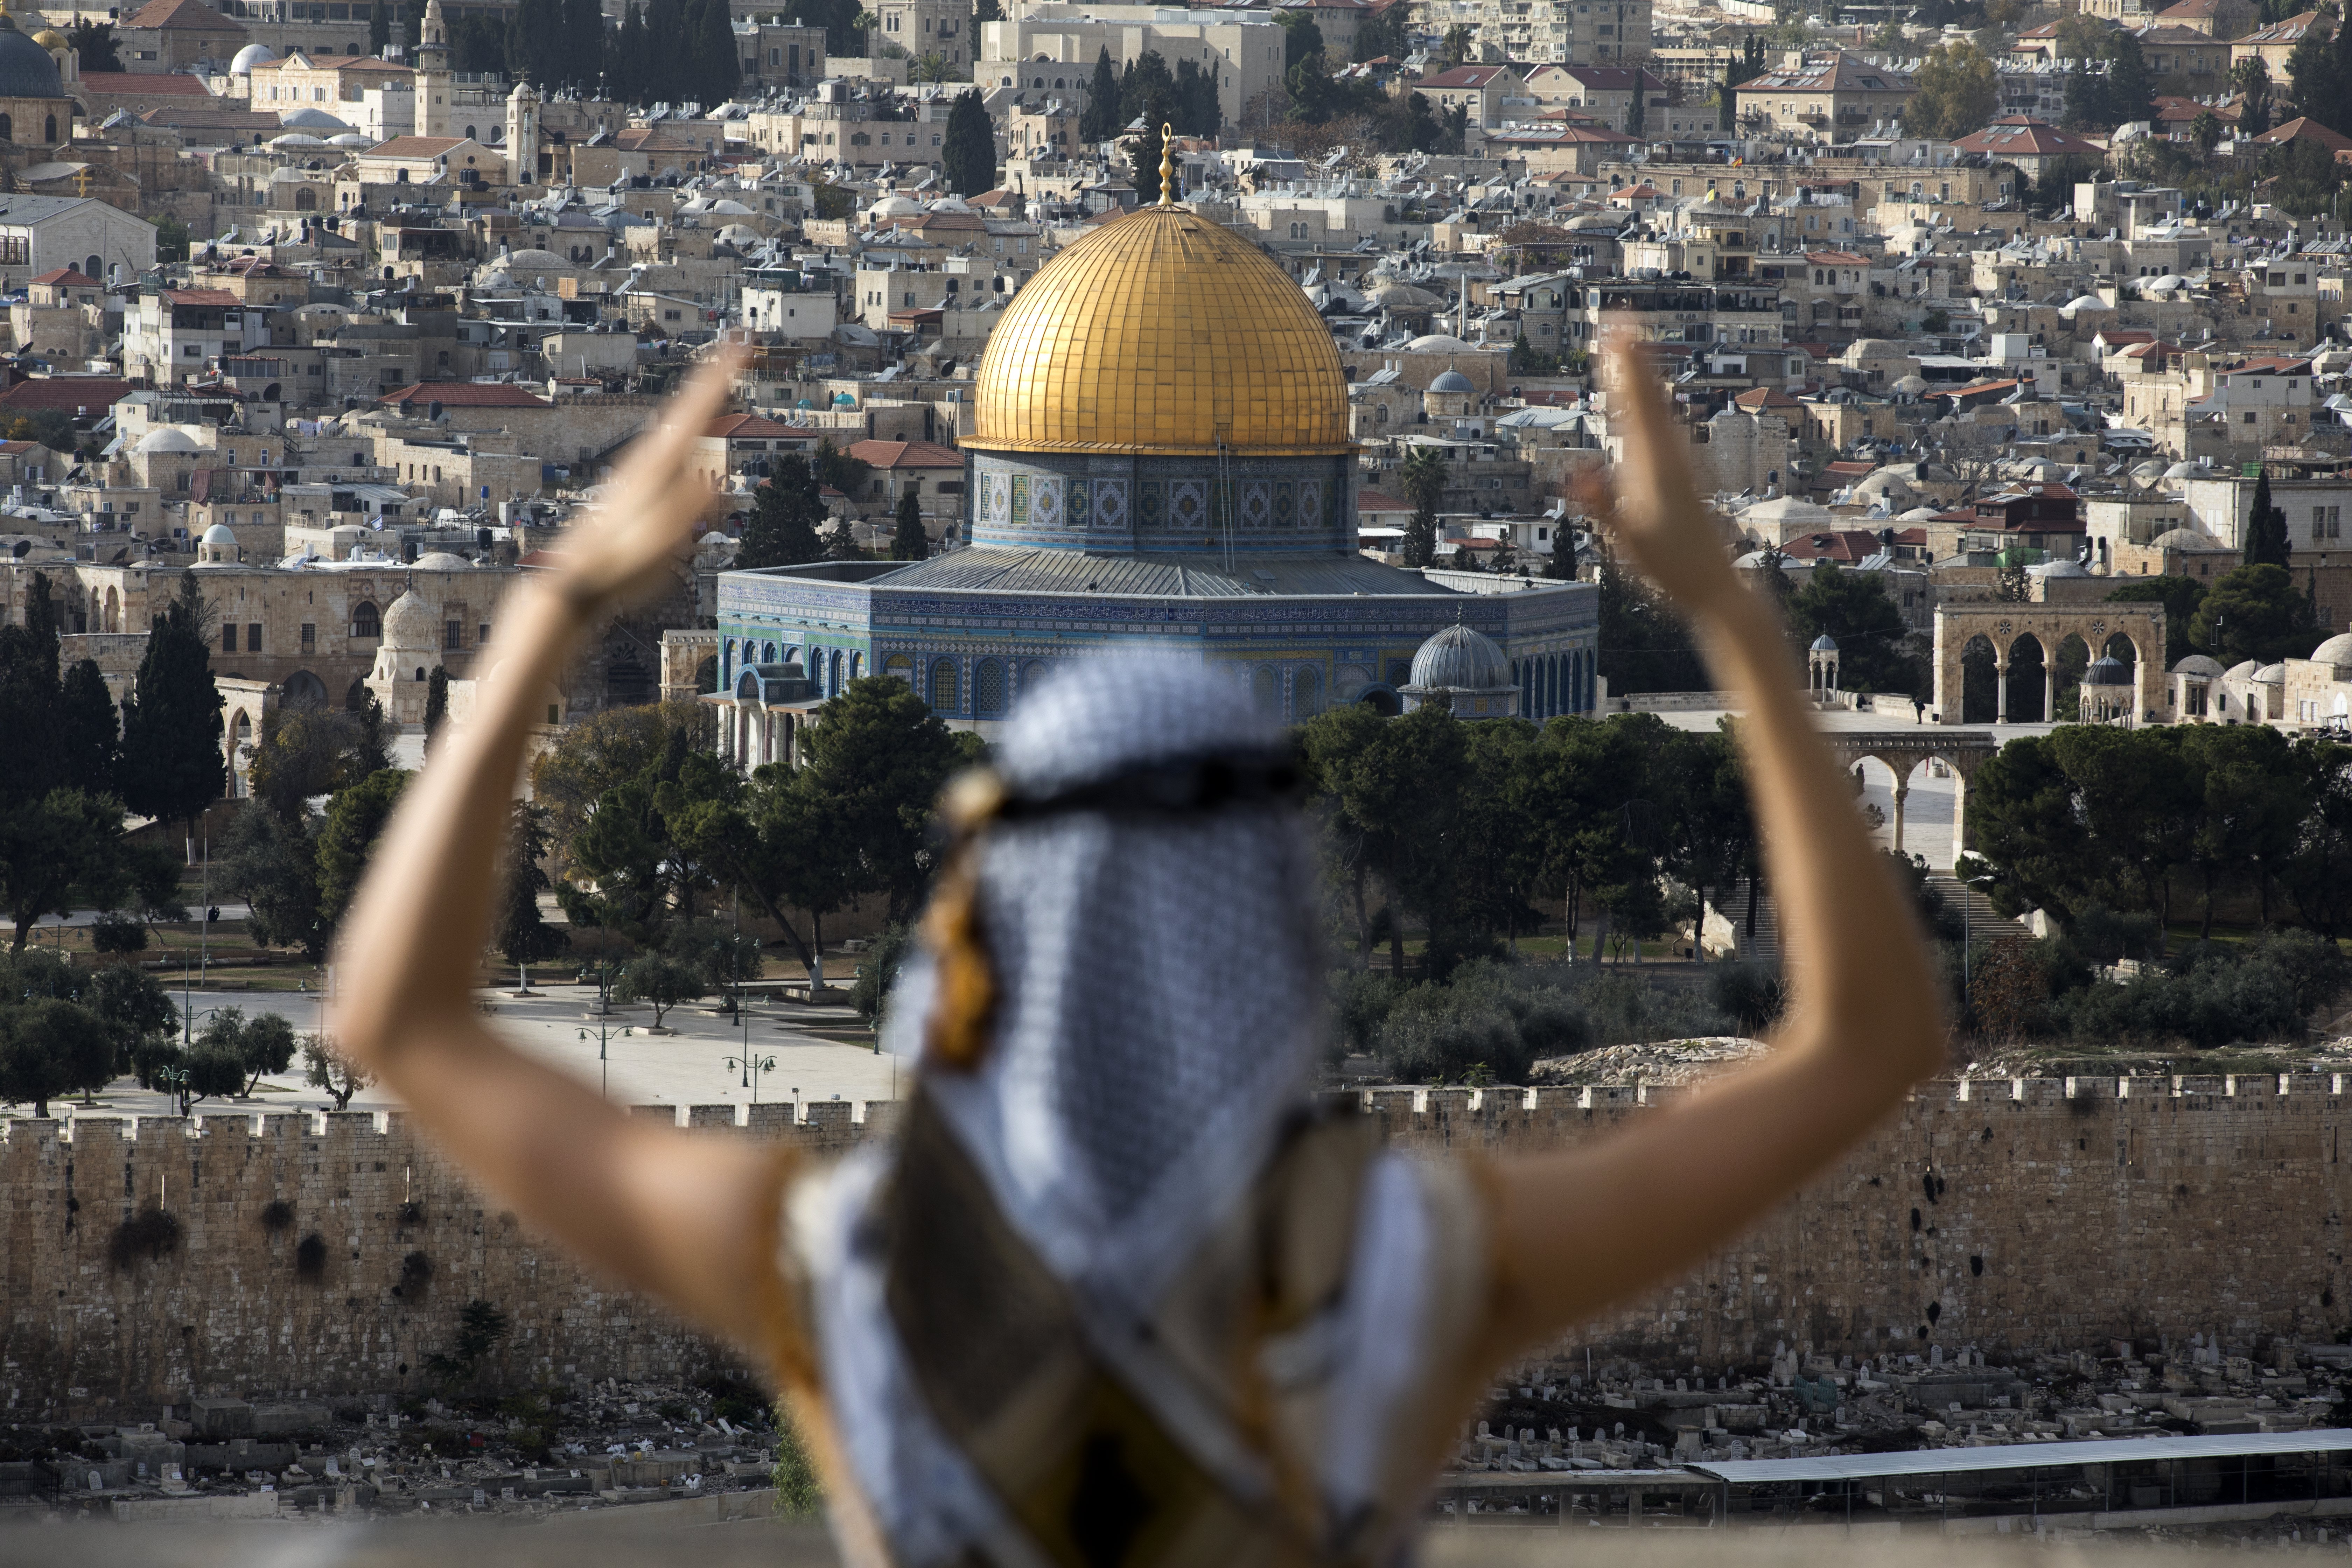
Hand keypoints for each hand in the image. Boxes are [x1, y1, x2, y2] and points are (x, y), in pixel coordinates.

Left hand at [548, 339, 747, 616]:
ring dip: (701, 395)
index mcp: (657, 464)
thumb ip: (686, 508)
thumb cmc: (618, 563)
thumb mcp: (659, 542)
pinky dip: (688, 421)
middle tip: (738, 345)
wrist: (577, 577)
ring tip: (720, 373)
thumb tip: (715, 476)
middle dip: (715, 373)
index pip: (696, 408)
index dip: (721, 375)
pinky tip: (690, 425)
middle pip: (686, 404)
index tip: (741, 345)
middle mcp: (649, 457)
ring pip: (677, 420)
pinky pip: (673, 439)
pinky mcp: (639, 482)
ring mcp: (642, 468)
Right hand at [1579, 326, 1741, 615]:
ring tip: (1632, 346)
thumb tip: (1576, 470)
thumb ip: (1601, 504)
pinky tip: (1651, 400)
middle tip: (1620, 320)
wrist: (1716, 585)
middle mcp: (1672, 455)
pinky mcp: (1688, 472)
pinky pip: (1666, 424)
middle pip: (1649, 395)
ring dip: (1644, 375)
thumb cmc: (1669, 567)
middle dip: (1632, 357)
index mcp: (1654, 465)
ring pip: (1660, 407)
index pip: (1635, 404)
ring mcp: (1683, 462)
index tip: (1614, 332)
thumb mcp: (1627, 540)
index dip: (1623, 366)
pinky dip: (1653, 401)